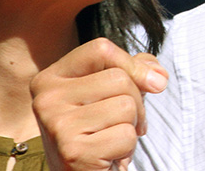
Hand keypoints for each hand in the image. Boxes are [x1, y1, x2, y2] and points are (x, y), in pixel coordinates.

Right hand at [31, 38, 168, 170]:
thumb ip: (131, 71)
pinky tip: (108, 156)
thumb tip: (158, 76)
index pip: (100, 49)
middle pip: (119, 78)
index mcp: (50, 79)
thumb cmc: (96, 134)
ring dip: (131, 127)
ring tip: (111, 140)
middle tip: (121, 123)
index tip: (148, 82)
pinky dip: (126, 148)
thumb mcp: (109, 94)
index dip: (132, 64)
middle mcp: (46, 99)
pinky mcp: (73, 152)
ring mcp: (57, 125)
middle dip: (136, 102)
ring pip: (126, 106)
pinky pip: (126, 134)